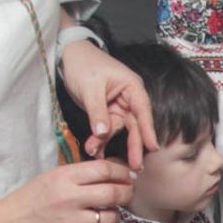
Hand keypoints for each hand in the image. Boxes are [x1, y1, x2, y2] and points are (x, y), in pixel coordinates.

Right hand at [0, 159, 137, 222]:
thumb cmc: (31, 199)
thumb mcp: (52, 176)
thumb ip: (79, 174)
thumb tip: (113, 171)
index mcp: (64, 177)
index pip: (104, 169)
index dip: (123, 172)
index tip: (130, 176)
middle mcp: (69, 198)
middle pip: (113, 192)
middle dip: (127, 192)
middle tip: (128, 194)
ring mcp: (71, 221)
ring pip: (110, 217)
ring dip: (117, 215)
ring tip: (111, 214)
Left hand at [60, 41, 158, 166]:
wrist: (68, 56)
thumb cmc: (84, 64)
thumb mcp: (90, 88)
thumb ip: (97, 112)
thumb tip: (102, 133)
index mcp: (131, 87)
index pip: (143, 110)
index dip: (148, 130)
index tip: (153, 148)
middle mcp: (129, 98)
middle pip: (134, 125)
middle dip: (133, 145)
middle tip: (135, 166)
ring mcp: (118, 106)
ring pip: (118, 129)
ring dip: (106, 142)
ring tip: (96, 154)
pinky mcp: (107, 112)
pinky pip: (107, 129)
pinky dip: (101, 139)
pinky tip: (96, 151)